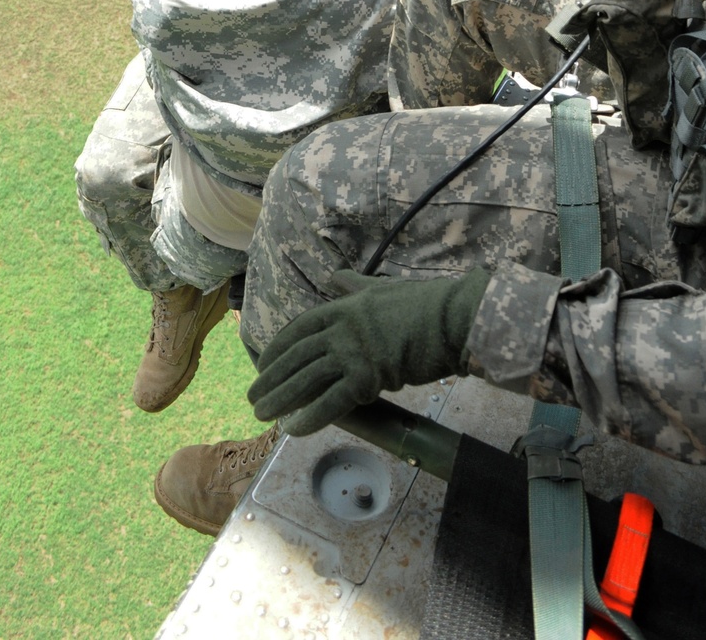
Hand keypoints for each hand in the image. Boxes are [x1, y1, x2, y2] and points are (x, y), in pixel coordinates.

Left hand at [247, 268, 489, 434]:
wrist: (451, 317)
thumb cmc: (423, 305)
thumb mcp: (382, 288)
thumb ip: (355, 285)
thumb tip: (336, 275)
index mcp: (344, 306)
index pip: (299, 328)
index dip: (277, 349)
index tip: (261, 366)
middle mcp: (342, 327)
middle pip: (296, 356)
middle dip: (271, 379)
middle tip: (253, 398)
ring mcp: (353, 351)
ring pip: (307, 379)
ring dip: (281, 399)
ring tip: (263, 415)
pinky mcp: (368, 376)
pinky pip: (332, 401)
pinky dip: (311, 417)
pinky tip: (295, 430)